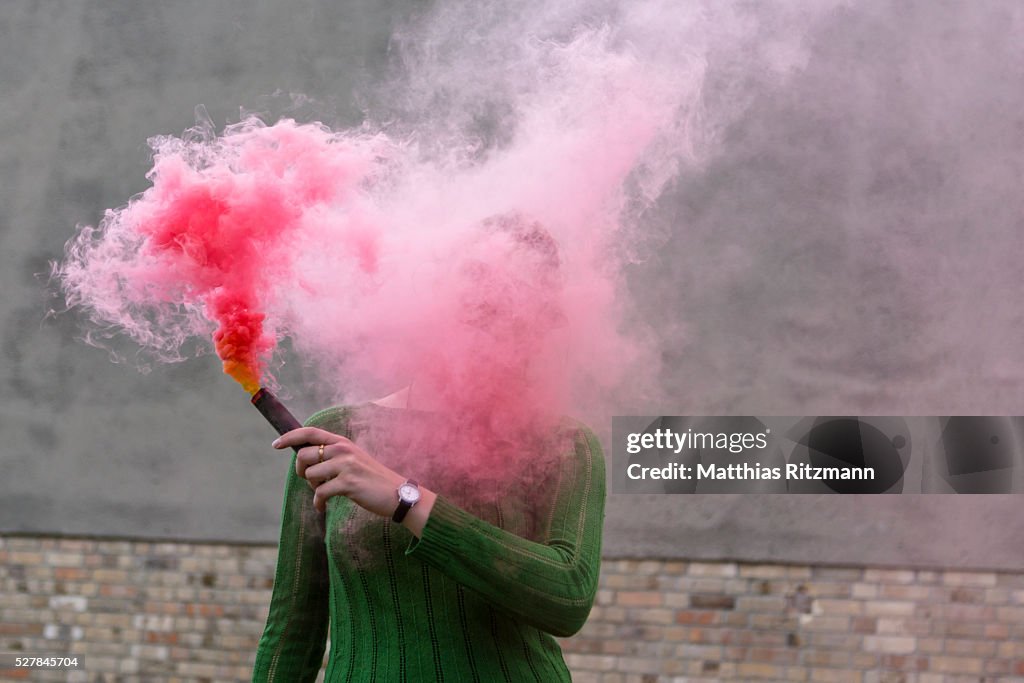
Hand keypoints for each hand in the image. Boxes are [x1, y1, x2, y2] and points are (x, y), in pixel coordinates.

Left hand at [273, 427, 405, 515]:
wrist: (397, 494)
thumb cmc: (371, 479)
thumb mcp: (353, 460)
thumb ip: (333, 456)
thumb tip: (305, 460)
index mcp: (342, 442)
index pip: (309, 432)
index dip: (290, 437)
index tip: (275, 444)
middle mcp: (343, 450)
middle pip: (303, 456)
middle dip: (301, 471)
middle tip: (313, 482)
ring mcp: (346, 465)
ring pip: (310, 475)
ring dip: (313, 488)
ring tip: (325, 494)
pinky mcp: (348, 483)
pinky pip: (320, 493)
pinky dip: (318, 503)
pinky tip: (323, 508)